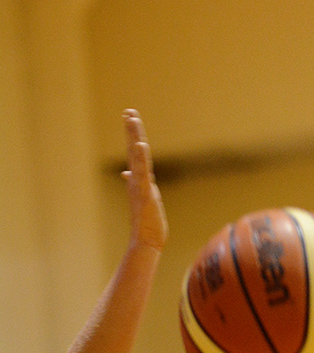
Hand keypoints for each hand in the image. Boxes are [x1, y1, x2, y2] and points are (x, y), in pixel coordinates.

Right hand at [122, 109, 167, 251]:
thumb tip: (127, 174)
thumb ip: (138, 184)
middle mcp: (137, 180)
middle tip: (129, 111)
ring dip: (134, 138)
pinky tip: (141, 146)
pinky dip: (141, 159)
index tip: (130, 118)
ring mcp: (139, 186)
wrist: (146, 241)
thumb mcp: (144, 198)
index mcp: (139, 180)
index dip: (133, 136)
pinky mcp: (144, 194)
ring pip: (136, 157)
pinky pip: (142, 174)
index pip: (137, 154)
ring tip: (132, 119)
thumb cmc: (147, 222)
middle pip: (135, 150)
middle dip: (132, 130)